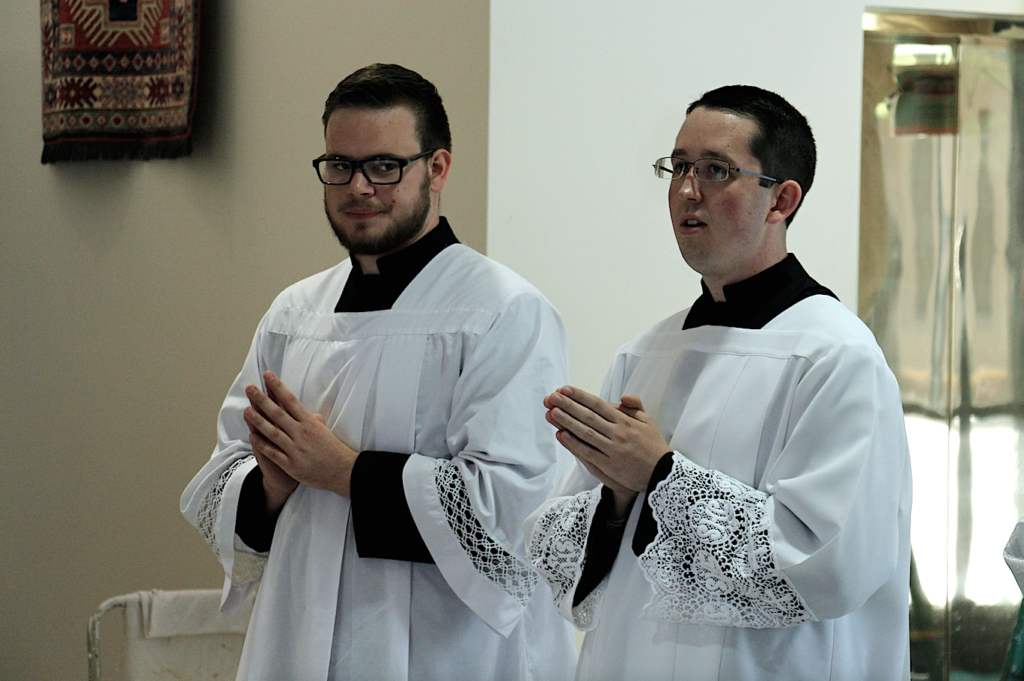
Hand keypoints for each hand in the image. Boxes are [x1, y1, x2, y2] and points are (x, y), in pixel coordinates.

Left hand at [243, 371, 358, 499]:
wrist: (342, 471)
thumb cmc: (334, 450)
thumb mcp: (325, 430)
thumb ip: (314, 421)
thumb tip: (310, 414)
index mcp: (310, 423)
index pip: (291, 401)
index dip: (278, 387)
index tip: (268, 376)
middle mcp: (302, 433)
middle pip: (278, 414)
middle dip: (263, 400)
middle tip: (250, 388)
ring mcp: (295, 449)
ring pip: (273, 432)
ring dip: (258, 421)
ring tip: (246, 410)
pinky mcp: (291, 464)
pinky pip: (273, 453)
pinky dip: (262, 444)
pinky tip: (252, 436)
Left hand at [544, 386, 669, 495]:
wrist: (663, 473)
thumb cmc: (654, 445)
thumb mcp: (649, 421)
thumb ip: (635, 406)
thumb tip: (622, 397)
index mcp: (625, 420)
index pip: (598, 405)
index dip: (580, 396)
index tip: (565, 389)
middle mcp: (618, 433)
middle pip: (588, 416)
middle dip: (568, 405)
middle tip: (552, 397)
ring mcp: (613, 449)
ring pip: (586, 433)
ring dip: (567, 421)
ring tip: (552, 412)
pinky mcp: (610, 465)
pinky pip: (588, 452)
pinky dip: (574, 444)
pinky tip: (562, 435)